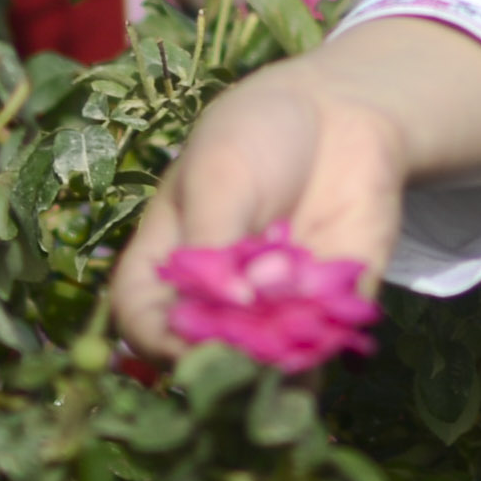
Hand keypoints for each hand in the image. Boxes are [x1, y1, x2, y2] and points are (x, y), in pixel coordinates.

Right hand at [111, 18, 480, 359]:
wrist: (339, 112)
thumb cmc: (258, 134)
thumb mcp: (219, 173)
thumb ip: (214, 237)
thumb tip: (227, 302)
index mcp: (169, 263)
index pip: (140, 318)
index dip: (153, 337)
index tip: (180, 340)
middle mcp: (216, 299)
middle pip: (199, 353)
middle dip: (218, 362)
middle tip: (239, 355)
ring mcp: (271, 312)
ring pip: (260, 365)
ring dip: (270, 368)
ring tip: (284, 354)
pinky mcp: (328, 312)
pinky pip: (320, 350)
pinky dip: (322, 353)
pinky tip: (328, 338)